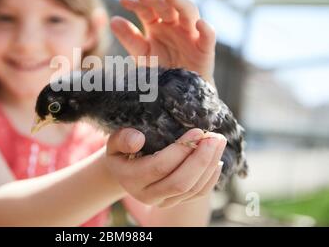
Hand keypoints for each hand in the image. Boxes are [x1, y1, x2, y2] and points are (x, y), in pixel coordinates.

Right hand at [105, 128, 225, 207]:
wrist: (123, 171)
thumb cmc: (121, 150)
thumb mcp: (115, 142)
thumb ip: (122, 138)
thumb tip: (138, 139)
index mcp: (131, 178)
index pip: (160, 167)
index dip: (181, 150)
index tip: (197, 131)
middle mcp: (147, 195)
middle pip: (180, 183)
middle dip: (201, 159)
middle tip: (214, 138)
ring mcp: (163, 201)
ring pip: (192, 190)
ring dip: (210, 166)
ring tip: (219, 143)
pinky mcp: (175, 202)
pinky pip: (198, 194)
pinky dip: (211, 177)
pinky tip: (216, 160)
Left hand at [111, 0, 215, 82]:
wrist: (178, 92)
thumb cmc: (160, 69)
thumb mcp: (141, 54)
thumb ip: (129, 38)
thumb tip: (113, 20)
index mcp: (157, 24)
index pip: (147, 8)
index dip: (137, 3)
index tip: (124, 1)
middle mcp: (174, 24)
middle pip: (167, 5)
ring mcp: (191, 33)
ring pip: (189, 12)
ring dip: (180, 2)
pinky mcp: (204, 48)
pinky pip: (208, 37)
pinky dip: (206, 29)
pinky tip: (200, 24)